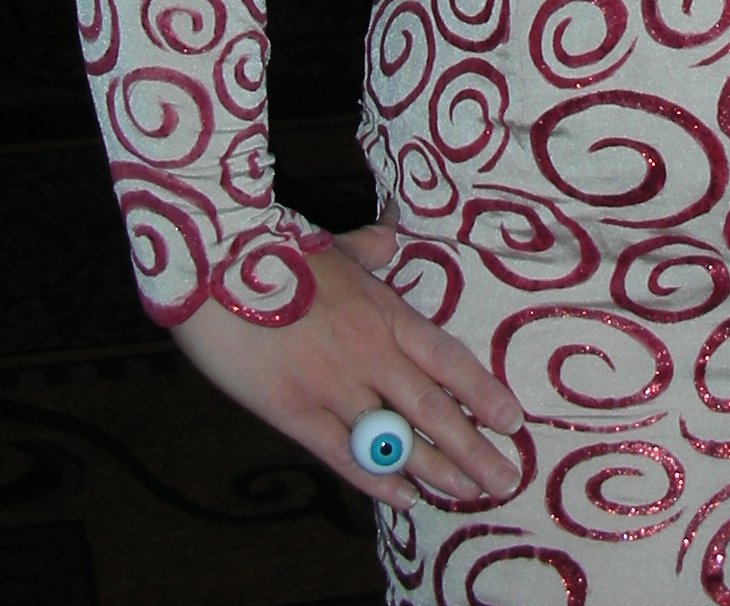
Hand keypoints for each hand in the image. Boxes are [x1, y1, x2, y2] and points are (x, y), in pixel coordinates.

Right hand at [169, 223, 524, 513]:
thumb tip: (392, 231)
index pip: (447, 359)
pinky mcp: (296, 413)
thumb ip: (372, 248)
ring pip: (397, 440)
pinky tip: (404, 498)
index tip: (513, 421)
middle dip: (474, 449)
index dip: (482, 393)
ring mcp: (334, 386)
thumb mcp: (337, 246)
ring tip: (468, 494)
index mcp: (384, 312)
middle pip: (434, 410)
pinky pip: (345, 457)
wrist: (216, 267)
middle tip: (507, 479)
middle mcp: (369, 353)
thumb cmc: (279, 252)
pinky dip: (377, 480)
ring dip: (436, 472)